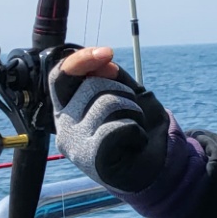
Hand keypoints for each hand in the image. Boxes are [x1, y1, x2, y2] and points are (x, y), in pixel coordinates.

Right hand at [49, 46, 167, 192]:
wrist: (156, 165)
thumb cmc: (138, 127)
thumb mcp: (126, 94)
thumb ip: (111, 76)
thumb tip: (104, 61)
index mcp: (68, 108)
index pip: (60, 77)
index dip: (81, 60)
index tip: (107, 52)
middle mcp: (64, 125)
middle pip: (92, 84)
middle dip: (122, 90)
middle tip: (130, 112)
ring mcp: (74, 143)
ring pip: (108, 102)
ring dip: (132, 110)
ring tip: (133, 127)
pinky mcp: (90, 157)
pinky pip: (118, 127)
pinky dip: (136, 131)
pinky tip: (134, 142)